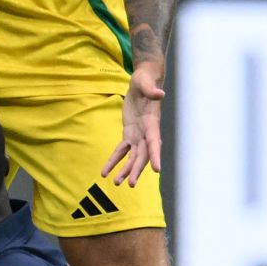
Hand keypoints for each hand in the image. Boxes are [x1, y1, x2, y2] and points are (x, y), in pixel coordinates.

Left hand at [102, 60, 165, 185]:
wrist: (143, 82)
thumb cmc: (145, 81)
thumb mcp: (145, 82)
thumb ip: (151, 89)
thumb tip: (160, 93)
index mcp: (152, 123)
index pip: (154, 142)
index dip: (155, 155)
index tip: (157, 169)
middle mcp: (147, 132)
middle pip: (143, 155)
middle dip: (137, 169)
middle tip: (130, 184)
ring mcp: (138, 135)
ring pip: (133, 157)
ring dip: (126, 170)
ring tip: (117, 183)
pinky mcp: (129, 134)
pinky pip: (122, 151)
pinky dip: (114, 161)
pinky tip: (106, 172)